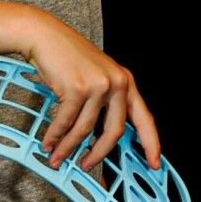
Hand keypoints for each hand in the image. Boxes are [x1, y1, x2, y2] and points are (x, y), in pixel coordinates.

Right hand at [23, 15, 159, 171]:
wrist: (45, 36)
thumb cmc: (69, 58)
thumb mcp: (98, 77)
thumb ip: (106, 102)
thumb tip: (102, 138)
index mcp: (126, 82)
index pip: (144, 118)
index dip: (151, 143)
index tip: (154, 164)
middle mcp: (117, 83)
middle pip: (114, 131)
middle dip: (98, 153)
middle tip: (87, 165)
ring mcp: (98, 85)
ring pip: (85, 129)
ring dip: (68, 147)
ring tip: (57, 157)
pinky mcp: (77, 88)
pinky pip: (65, 122)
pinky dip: (55, 136)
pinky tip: (48, 143)